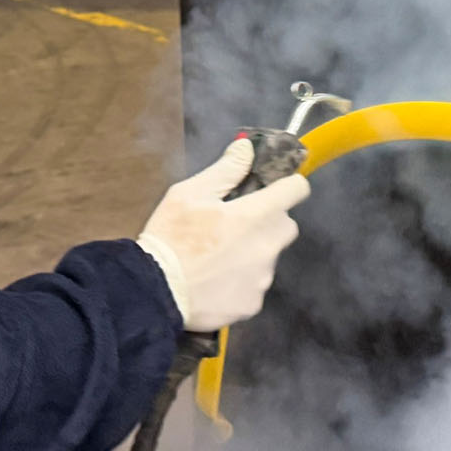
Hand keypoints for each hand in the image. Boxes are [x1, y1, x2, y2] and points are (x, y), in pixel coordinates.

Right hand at [136, 137, 310, 332]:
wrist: (154, 292)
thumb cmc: (171, 238)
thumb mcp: (189, 194)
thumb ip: (225, 169)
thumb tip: (247, 146)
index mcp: (256, 215)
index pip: (297, 189)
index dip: (287, 185)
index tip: (272, 189)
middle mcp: (267, 246)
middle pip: (285, 225)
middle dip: (267, 221)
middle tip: (234, 224)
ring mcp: (262, 278)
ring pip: (269, 256)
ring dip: (253, 252)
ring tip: (218, 257)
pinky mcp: (252, 304)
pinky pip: (255, 286)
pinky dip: (242, 281)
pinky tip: (216, 281)